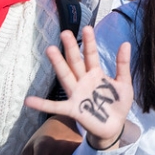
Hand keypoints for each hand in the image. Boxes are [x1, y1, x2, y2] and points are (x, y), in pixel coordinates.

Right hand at [24, 27, 133, 150]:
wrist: (115, 126)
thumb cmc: (118, 103)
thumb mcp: (124, 83)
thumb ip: (122, 65)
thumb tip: (126, 43)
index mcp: (96, 73)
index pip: (91, 55)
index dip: (89, 42)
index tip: (87, 27)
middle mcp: (83, 81)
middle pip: (75, 62)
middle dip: (71, 48)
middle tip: (65, 32)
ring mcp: (77, 94)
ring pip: (66, 76)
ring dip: (58, 64)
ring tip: (50, 49)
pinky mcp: (73, 109)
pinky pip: (55, 106)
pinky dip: (42, 104)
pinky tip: (28, 100)